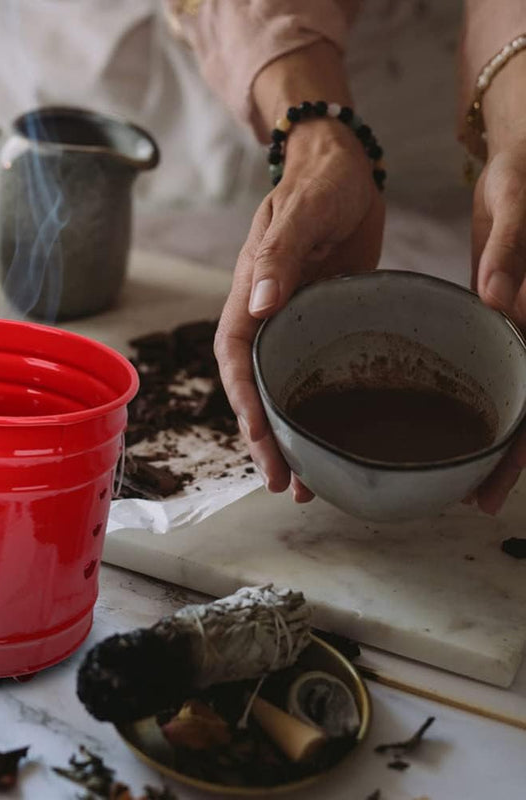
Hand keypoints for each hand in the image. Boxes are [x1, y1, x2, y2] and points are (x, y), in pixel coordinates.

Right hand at [214, 122, 384, 500]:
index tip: (261, 438)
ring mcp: (293, 324)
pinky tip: (330, 439)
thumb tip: (259, 305)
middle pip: (254, 388)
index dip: (245, 401)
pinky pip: (312, 375)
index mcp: (251, 293)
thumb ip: (278, 256)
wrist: (344, 168)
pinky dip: (316, 411)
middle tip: (283, 484)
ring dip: (287, 436)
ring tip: (303, 484)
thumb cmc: (319, 184)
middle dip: (263, 438)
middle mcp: (266, 316)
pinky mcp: (321, 325)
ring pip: (281, 390)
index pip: (236, 358)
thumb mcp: (300, 212)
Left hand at [470, 140, 525, 513]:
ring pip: (517, 394)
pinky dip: (486, 397)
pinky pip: (500, 366)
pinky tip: (461, 419)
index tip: (490, 489)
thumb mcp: (517, 206)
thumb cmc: (524, 179)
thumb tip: (500, 300)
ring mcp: (525, 328)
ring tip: (463, 477)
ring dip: (496, 438)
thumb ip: (512, 254)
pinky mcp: (507, 320)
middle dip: (507, 459)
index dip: (519, 448)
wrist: (525, 165)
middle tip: (474, 500)